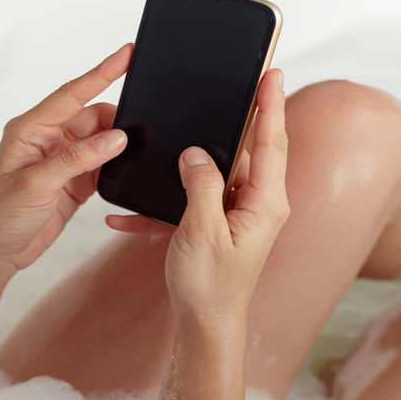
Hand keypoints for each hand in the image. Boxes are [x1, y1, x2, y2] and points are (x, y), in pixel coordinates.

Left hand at [0, 45, 131, 270]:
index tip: (126, 53)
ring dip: (117, 146)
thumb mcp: (37, 184)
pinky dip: (115, 166)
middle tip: (142, 129)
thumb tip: (116, 138)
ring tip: (137, 151)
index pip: (72, 94)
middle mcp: (46, 139)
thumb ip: (78, 159)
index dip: (101, 72)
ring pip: (100, 141)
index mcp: (30, 129)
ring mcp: (61, 160)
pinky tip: (125, 169)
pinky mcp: (73, 181)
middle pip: (92, 117)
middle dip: (117, 121)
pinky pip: (101, 165)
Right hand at [108, 69, 289, 322]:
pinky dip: (164, 205)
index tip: (272, 72)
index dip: (271, 105)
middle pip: (245, 151)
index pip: (272, 142)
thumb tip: (196, 153)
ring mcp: (238, 215)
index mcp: (265, 203)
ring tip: (166, 149)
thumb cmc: (210, 286)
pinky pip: (191, 202)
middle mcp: (257, 204)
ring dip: (183, 169)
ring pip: (212, 174)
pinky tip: (128, 216)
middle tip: (228, 88)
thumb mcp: (203, 230)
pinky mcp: (217, 225)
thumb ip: (202, 185)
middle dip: (231, 122)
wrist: (204, 327)